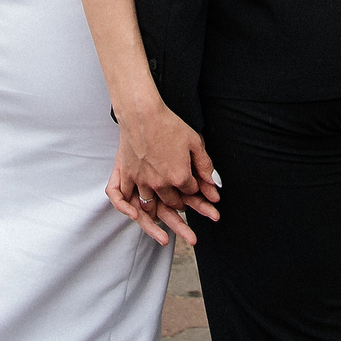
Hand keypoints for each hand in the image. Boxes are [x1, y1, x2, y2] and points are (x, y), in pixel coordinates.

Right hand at [106, 100, 218, 247]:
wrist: (143, 112)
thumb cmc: (170, 124)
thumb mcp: (195, 142)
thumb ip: (206, 166)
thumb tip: (215, 187)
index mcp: (179, 177)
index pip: (191, 192)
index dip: (196, 191)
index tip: (198, 188)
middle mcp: (160, 184)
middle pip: (174, 204)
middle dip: (183, 208)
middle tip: (189, 219)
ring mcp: (141, 181)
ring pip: (151, 207)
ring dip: (160, 215)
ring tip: (166, 228)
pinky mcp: (126, 175)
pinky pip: (125, 198)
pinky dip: (128, 209)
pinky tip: (135, 214)